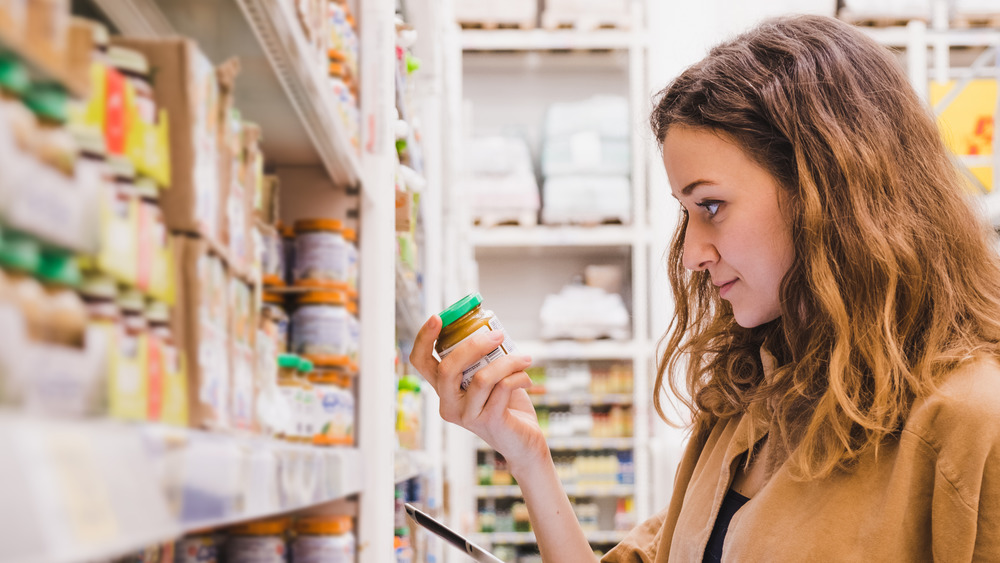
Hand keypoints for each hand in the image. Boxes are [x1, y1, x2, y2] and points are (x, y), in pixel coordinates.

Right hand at [409, 315, 547, 465]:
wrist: (524, 441)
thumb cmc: (506, 405)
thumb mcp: (489, 378)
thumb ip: (484, 359)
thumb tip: (491, 328)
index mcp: (444, 389)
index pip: (420, 362)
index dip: (424, 339)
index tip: (438, 318)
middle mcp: (448, 404)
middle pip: (447, 368)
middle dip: (473, 345)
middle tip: (497, 335)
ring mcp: (466, 415)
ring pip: (481, 378)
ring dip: (507, 362)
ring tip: (524, 359)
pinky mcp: (488, 421)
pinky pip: (502, 388)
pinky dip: (518, 377)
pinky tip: (526, 378)